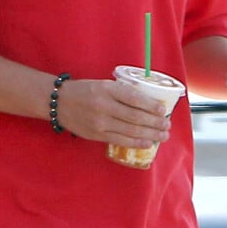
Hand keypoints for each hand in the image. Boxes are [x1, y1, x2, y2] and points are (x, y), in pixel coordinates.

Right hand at [55, 78, 170, 147]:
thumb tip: (148, 101)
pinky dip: (136, 143)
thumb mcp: (104, 84)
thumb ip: (122, 91)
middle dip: (155, 123)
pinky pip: (120, 140)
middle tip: (167, 125)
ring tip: (163, 135)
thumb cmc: (85, 90)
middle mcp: (104, 106)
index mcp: (107, 89)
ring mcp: (100, 122)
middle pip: (136, 117)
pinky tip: (147, 142)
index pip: (134, 98)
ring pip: (131, 131)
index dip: (151, 105)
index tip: (163, 110)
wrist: (59, 102)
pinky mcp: (97, 135)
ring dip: (150, 134)